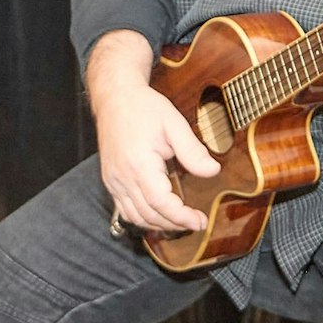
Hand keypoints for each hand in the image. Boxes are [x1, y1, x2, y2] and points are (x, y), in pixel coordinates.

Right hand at [87, 31, 219, 233]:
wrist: (115, 97)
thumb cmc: (143, 108)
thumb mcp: (174, 124)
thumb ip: (192, 150)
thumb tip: (213, 171)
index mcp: (138, 163)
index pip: (160, 202)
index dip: (181, 216)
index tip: (200, 220)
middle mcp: (122, 176)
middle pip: (148, 214)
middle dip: (175, 223)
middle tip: (197, 222)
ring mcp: (113, 180)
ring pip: (135, 216)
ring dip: (158, 225)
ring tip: (181, 221)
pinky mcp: (110, 181)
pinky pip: (124, 210)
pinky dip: (142, 218)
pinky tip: (158, 216)